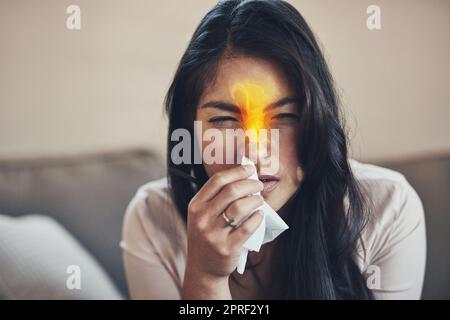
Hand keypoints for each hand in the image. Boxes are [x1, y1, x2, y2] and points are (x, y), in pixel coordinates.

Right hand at [182, 164, 263, 298]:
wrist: (202, 268)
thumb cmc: (207, 235)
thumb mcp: (202, 215)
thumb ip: (216, 197)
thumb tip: (244, 176)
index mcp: (195, 206)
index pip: (217, 181)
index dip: (237, 171)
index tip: (250, 168)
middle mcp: (202, 218)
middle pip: (231, 191)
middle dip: (250, 184)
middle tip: (258, 184)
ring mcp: (214, 234)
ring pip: (240, 207)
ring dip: (255, 200)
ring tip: (259, 200)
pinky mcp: (227, 248)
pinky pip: (247, 227)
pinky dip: (257, 218)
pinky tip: (259, 215)